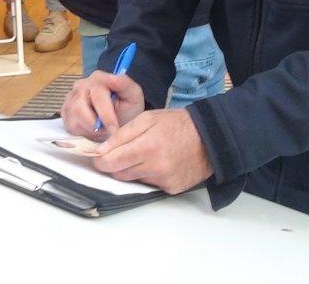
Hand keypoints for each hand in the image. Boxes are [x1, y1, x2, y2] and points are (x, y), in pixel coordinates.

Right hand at [61, 70, 144, 138]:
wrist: (120, 118)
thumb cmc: (127, 108)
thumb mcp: (133, 96)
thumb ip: (125, 85)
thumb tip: (113, 77)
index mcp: (98, 78)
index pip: (97, 95)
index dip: (106, 115)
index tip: (114, 129)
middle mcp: (81, 85)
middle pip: (80, 108)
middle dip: (96, 125)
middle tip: (108, 132)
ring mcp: (70, 97)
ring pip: (73, 119)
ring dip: (89, 130)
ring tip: (101, 130)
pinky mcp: (65, 110)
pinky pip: (69, 125)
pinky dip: (82, 132)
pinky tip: (92, 129)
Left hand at [92, 109, 212, 193]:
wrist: (209, 138)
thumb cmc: (176, 124)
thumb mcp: (147, 118)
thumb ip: (122, 134)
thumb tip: (101, 150)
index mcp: (146, 147)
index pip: (110, 163)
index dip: (100, 160)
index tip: (99, 156)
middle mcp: (154, 168)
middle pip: (119, 174)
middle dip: (115, 165)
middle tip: (122, 152)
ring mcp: (164, 181)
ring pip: (133, 180)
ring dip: (132, 169)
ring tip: (144, 154)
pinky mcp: (172, 189)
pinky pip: (149, 184)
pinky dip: (148, 175)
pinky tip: (158, 163)